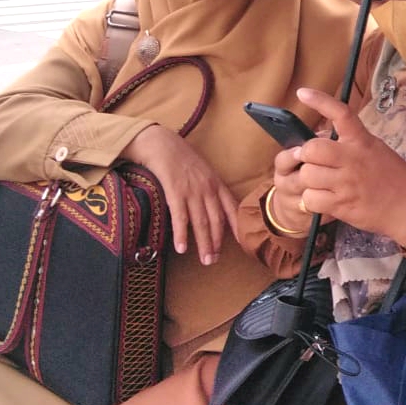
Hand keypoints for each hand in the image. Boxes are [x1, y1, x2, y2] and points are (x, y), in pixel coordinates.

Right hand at [121, 124, 238, 264]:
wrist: (162, 144)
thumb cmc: (182, 158)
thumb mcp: (203, 172)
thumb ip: (210, 189)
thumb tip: (214, 208)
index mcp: (216, 184)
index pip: (231, 208)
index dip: (237, 227)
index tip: (243, 243)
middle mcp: (208, 188)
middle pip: (216, 220)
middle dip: (218, 242)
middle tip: (215, 260)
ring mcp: (192, 190)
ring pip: (201, 222)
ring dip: (204, 243)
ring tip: (206, 260)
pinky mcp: (175, 192)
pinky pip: (180, 217)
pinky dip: (182, 234)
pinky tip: (182, 248)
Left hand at [288, 88, 405, 248]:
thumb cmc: (393, 177)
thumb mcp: (376, 149)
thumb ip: (352, 142)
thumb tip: (322, 138)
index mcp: (362, 141)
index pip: (341, 113)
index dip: (319, 101)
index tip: (302, 93)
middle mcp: (353, 159)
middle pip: (312, 149)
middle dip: (305, 155)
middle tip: (311, 161)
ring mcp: (346, 183)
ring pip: (307, 175)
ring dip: (308, 180)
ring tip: (320, 183)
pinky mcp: (341, 205)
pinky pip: (310, 198)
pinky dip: (312, 200)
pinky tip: (324, 198)